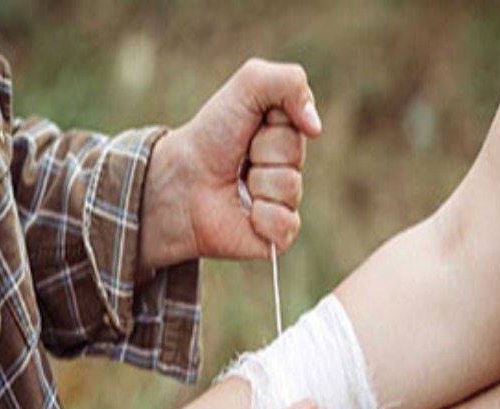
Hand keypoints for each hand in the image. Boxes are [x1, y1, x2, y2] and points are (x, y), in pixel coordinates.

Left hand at [139, 59, 320, 271]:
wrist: (182, 183)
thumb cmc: (211, 136)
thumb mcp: (249, 85)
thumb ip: (290, 82)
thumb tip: (317, 126)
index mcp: (287, 135)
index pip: (303, 123)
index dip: (272, 123)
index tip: (249, 126)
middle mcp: (289, 169)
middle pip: (296, 155)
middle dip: (263, 152)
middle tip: (241, 157)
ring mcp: (285, 203)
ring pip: (290, 188)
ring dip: (258, 183)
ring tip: (239, 185)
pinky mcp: (278, 235)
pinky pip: (286, 223)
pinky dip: (263, 217)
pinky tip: (246, 214)